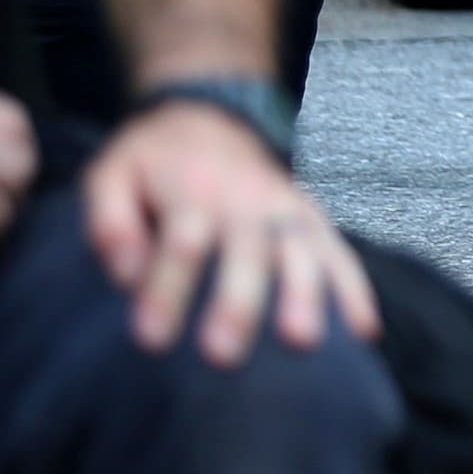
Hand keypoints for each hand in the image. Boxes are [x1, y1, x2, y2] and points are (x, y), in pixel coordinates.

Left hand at [85, 102, 380, 366]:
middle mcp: (246, 198)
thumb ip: (110, 220)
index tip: (150, 339)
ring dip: (304, 295)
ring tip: (302, 342)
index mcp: (192, 187)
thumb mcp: (111, 175)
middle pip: (247, 250)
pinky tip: (362, 332)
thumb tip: (126, 273)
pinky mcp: (312, 219)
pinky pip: (339, 252)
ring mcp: (285, 208)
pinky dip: (354, 290)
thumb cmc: (150, 164)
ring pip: (300, 250)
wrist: (204, 118)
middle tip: (222, 355)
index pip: (183, 237)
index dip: (167, 286)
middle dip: (237, 302)